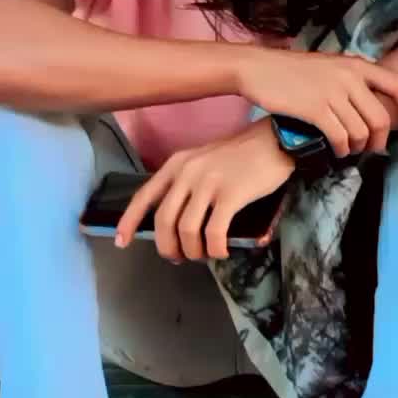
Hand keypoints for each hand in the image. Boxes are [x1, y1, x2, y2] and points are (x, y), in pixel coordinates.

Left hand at [115, 117, 294, 261]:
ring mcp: (209, 183)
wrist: (275, 140)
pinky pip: (213, 233)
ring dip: (193, 251)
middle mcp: (187, 172)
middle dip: (167, 246)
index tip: (122, 242)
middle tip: (178, 257)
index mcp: (177, 164)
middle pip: (164, 221)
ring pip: (186, 230)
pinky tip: (221, 252)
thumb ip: (187, 183)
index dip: (129, 222)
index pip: (143, 196)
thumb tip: (176, 221)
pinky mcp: (231, 195)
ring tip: (203, 255)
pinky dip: (215, 249)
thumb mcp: (203, 160)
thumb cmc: (241, 154)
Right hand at [236, 46, 397, 157]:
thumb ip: (352, 79)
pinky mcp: (314, 109)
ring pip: (360, 132)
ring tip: (349, 149)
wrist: (258, 68)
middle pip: (380, 118)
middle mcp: (349, 77)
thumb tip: (373, 101)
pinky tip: (336, 149)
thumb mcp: (330, 65)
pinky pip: (340, 137)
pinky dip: (341, 149)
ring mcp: (332, 93)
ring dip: (357, 147)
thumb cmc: (293, 70)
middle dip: (380, 140)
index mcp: (356, 65)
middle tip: (372, 149)